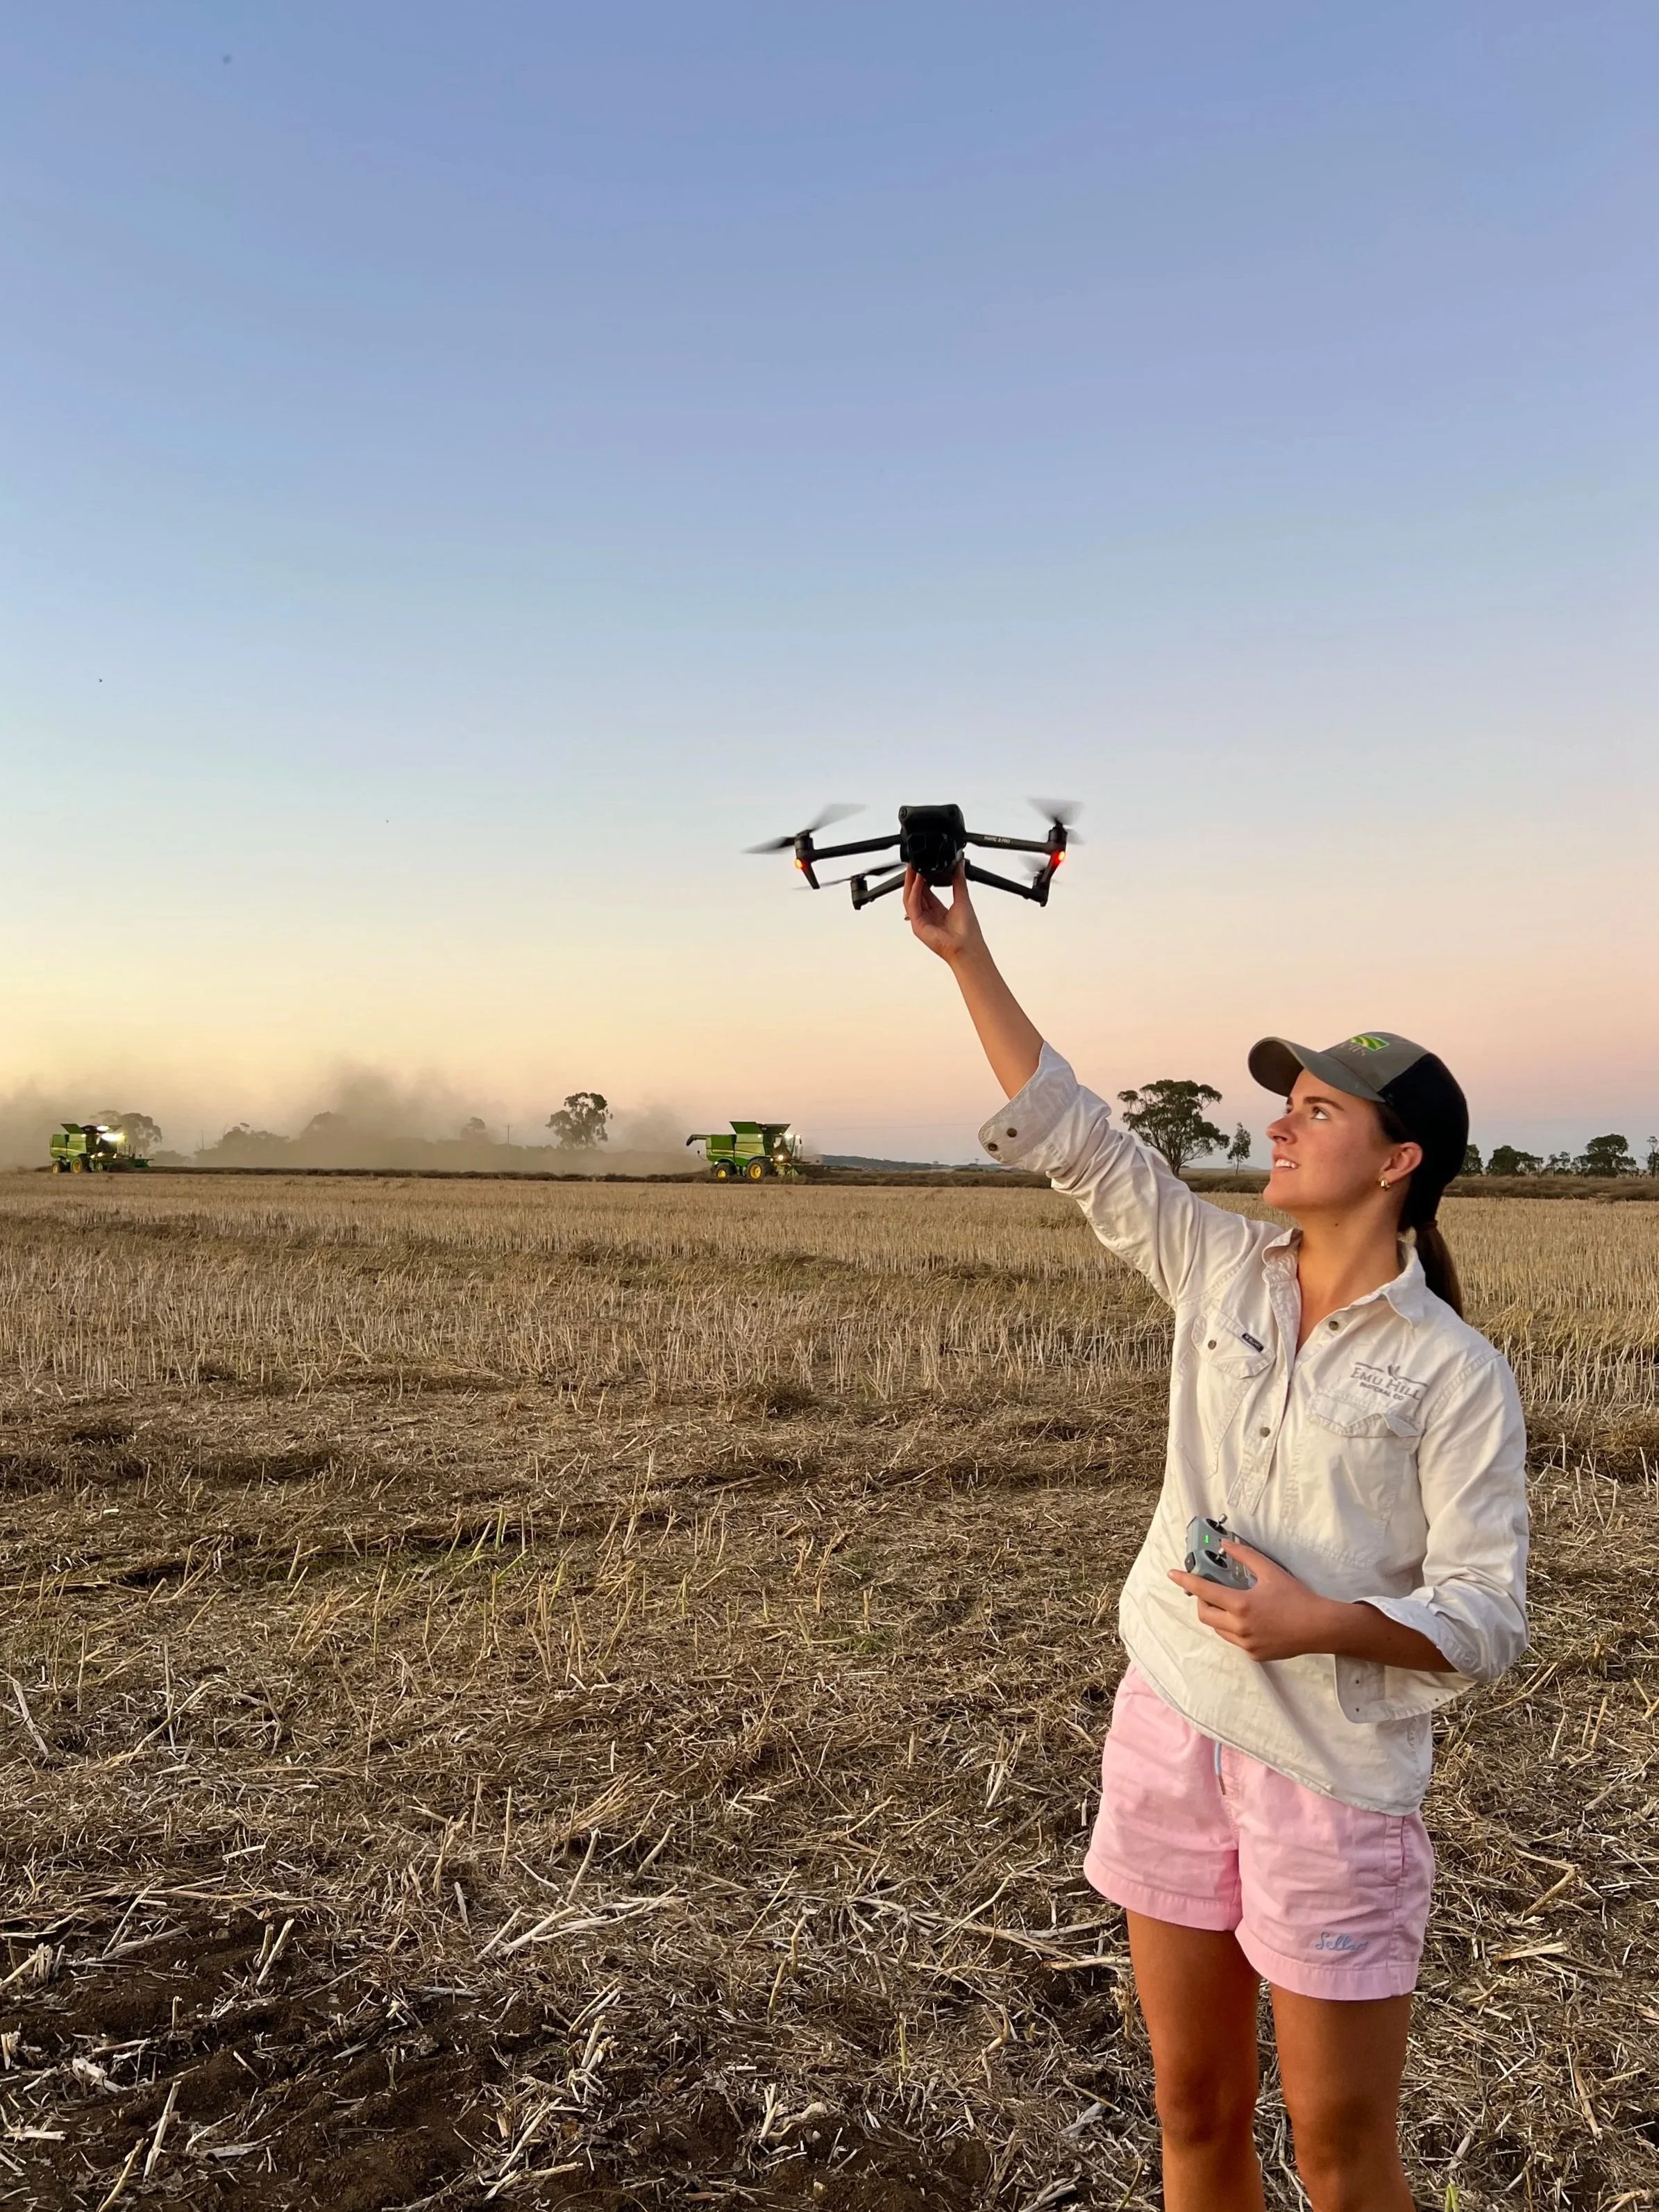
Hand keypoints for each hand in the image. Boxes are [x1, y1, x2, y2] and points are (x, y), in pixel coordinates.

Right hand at [903, 866, 985, 966]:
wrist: (968, 948)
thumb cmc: (968, 933)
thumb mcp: (962, 899)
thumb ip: (959, 881)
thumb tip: (959, 866)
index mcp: (938, 911)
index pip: (925, 891)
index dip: (922, 877)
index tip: (923, 865)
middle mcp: (928, 916)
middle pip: (915, 893)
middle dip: (913, 878)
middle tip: (913, 863)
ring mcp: (921, 921)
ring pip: (910, 898)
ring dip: (911, 882)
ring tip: (913, 868)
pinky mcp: (918, 926)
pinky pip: (912, 905)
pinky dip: (914, 891)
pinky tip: (918, 881)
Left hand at [1167, 1539, 1340, 1663]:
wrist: (1319, 1627)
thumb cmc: (1297, 1597)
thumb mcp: (1270, 1571)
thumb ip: (1245, 1556)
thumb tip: (1225, 1545)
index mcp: (1241, 1605)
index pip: (1203, 1591)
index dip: (1186, 1581)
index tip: (1172, 1574)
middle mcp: (1239, 1628)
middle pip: (1204, 1614)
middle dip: (1202, 1601)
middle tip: (1211, 1590)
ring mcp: (1246, 1644)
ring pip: (1218, 1629)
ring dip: (1217, 1615)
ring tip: (1232, 1603)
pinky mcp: (1254, 1655)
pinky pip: (1234, 1640)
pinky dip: (1233, 1628)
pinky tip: (1249, 1619)